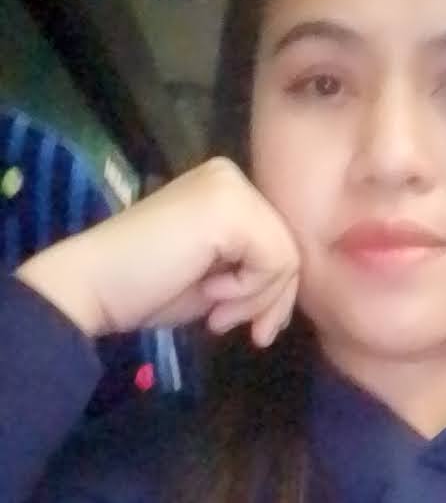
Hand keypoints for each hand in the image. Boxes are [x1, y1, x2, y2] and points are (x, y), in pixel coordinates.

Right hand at [16, 158, 300, 344]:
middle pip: (290, 247)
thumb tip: (293, 289)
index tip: (245, 325)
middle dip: (269, 300)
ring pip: (287, 257)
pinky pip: (275, 260)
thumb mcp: (217, 277)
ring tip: (216, 315)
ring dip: (257, 301)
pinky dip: (249, 291)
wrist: (95, 287)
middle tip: (229, 325)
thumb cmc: (146, 287)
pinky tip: (210, 294)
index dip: (272, 292)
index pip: (280, 241)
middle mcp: (232, 177)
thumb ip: (253, 269)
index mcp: (227, 189)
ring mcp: (231, 187)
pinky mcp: (230, 206)